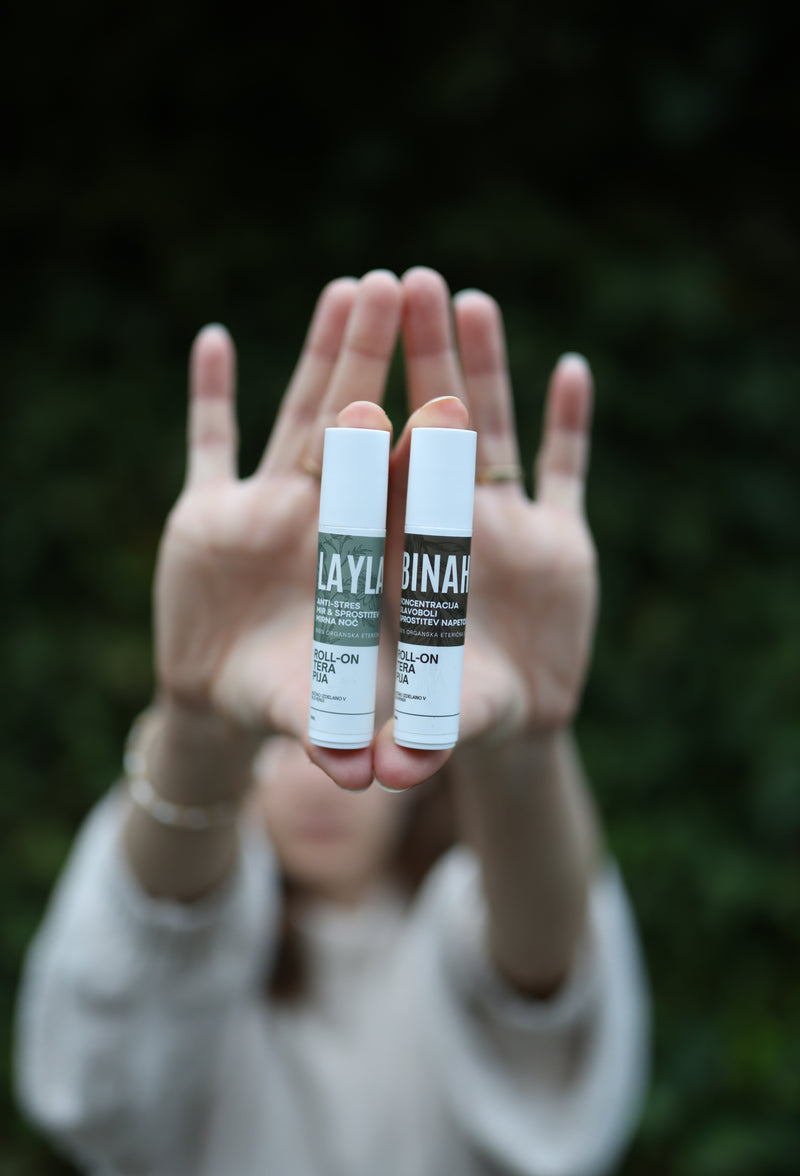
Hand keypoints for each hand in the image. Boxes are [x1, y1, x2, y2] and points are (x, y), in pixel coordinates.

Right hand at [153, 271, 399, 789]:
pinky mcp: (210, 513)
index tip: (452, 392)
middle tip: (410, 285)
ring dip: (320, 355)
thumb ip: (360, 734)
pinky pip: (208, 445)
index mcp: (365, 563)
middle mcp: (326, 523)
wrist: (232, 700)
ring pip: (299, 418)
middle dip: (384, 363)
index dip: (427, 445)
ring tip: (347, 287)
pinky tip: (213, 341)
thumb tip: (388, 778)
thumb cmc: (294, 708)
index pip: (404, 496)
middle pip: (364, 430)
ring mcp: (269, 509)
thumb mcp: (325, 719)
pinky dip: (207, 398)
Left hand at [374, 269, 597, 788]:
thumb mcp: (437, 728)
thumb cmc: (455, 717)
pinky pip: (566, 475)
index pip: (383, 485)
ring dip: (485, 370)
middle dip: (421, 362)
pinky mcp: (561, 542)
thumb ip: (408, 737)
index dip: (369, 427)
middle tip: (403, 280)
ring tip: (469, 297)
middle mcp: (453, 532)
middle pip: (430, 431)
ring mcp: (508, 529)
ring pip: (494, 434)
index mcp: (410, 564)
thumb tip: (375, 775)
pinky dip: (571, 429)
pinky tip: (569, 370)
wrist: (510, 720)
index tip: (352, 370)